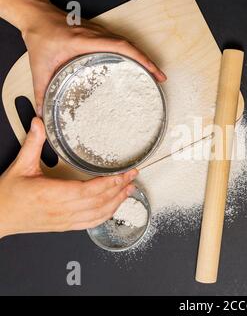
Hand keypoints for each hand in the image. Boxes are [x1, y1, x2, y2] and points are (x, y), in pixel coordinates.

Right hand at [0, 118, 137, 237]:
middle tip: (133, 177)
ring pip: (98, 214)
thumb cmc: (8, 196)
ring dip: (117, 202)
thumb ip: (33, 143)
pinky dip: (106, 215)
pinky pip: (91, 223)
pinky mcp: (65, 225)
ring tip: (130, 190)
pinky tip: (115, 207)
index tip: (124, 174)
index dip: (110, 183)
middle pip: (99, 201)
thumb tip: (39, 123)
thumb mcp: (20, 166)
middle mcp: (62, 209)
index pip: (90, 190)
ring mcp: (65, 220)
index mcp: (52, 194)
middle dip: (120, 189)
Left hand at [3, 0, 166, 115]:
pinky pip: (122, 43)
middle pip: (131, 46)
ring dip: (143, 57)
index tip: (152, 72)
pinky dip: (134, 54)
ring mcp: (100, 33)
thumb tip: (44, 112)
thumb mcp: (39, 66)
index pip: (120, 47)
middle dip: (148, 62)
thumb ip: (41, 90)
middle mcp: (97, 35)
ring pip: (128, 44)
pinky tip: (138, 64)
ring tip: (154, 74)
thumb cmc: (41, 36)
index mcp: (85, 42)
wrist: (38, 17)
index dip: (140, 59)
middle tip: (160, 78)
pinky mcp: (100, 34)